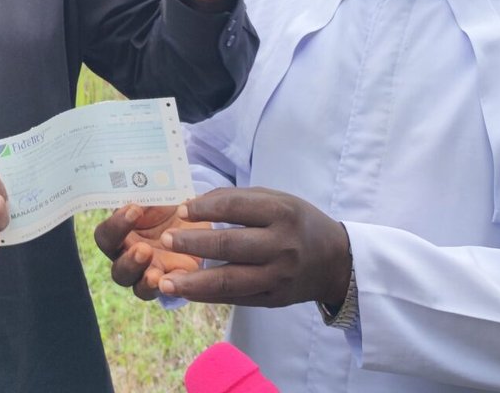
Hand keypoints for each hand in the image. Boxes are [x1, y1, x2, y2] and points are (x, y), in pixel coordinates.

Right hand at [93, 202, 209, 299]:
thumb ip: (146, 194)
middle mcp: (130, 257)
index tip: (134, 209)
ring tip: (155, 273)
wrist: (197, 216)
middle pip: (118, 271)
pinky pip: (169, 292)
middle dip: (129, 262)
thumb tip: (141, 183)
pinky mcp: (174, 282)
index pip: (105, 236)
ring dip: (145, 281)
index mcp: (121, 235)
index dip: (116, 226)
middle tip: (144, 249)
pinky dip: (172, 287)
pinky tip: (179, 279)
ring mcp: (151, 273)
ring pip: (138, 288)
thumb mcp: (157, 194)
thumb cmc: (167, 203)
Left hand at [155, 187, 350, 307]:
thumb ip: (238, 200)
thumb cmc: (298, 222)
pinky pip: (235, 299)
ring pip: (229, 281)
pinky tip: (186, 292)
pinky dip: (208, 296)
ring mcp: (277, 276)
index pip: (235, 207)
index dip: (204, 208)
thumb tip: (193, 204)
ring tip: (165, 281)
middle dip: (192, 243)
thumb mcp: (277, 199)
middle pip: (229, 245)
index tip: (181, 209)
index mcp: (282, 212)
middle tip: (164, 239)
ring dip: (193, 282)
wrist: (335, 262)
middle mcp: (281, 245)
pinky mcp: (273, 300)